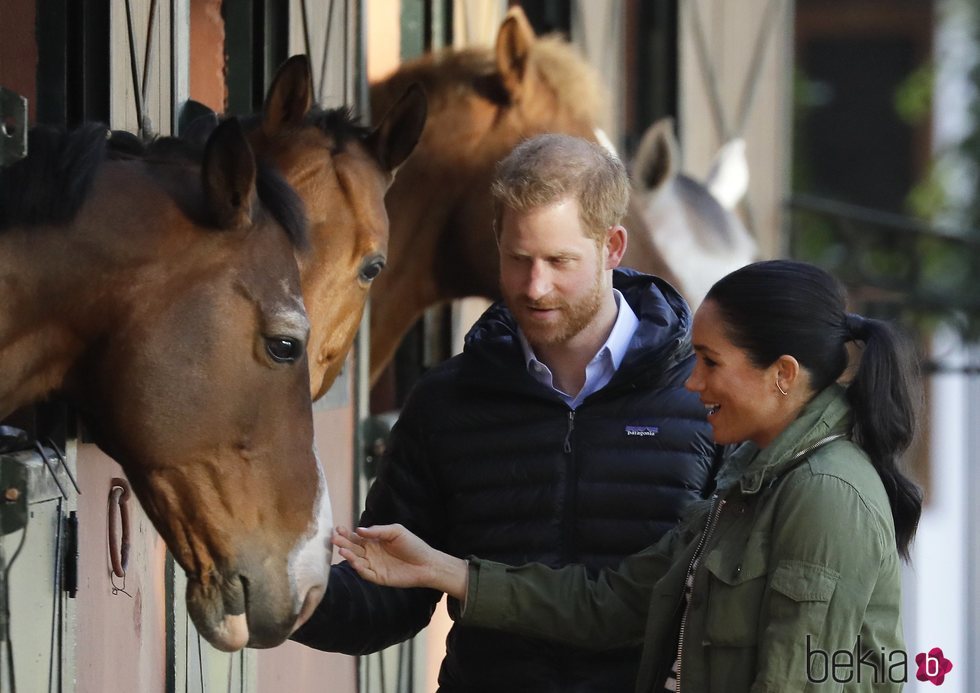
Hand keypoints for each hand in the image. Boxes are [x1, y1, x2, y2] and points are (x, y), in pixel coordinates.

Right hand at [333, 524, 468, 599]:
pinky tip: (355, 562)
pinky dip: (359, 569)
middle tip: (333, 538)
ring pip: (356, 561)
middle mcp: (371, 554)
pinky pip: (366, 573)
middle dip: (343, 543)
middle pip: (353, 548)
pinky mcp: (378, 577)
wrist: (426, 563)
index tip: (337, 528)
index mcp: (374, 541)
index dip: (346, 533)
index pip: (356, 537)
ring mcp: (373, 566)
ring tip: (342, 550)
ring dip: (348, 556)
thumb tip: (359, 530)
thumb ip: (378, 530)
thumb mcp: (396, 531)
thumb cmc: (412, 544)